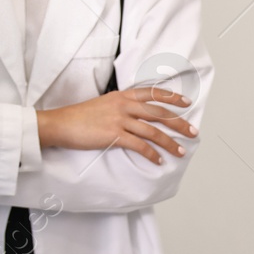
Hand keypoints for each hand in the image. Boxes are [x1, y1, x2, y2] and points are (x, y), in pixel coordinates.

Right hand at [36, 87, 196, 164]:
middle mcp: (123, 105)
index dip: (171, 97)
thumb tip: (135, 115)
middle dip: (179, 123)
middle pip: (159, 112)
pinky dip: (152, 154)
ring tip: (180, 151)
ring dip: (170, 142)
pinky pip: (140, 145)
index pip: (152, 93)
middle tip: (193, 131)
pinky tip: (158, 160)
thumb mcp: (102, 104)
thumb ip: (120, 106)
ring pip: (153, 130)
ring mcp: (118, 120)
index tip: (186, 102)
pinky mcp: (113, 135)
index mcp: (121, 95)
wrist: (60, 124)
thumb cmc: (78, 116)